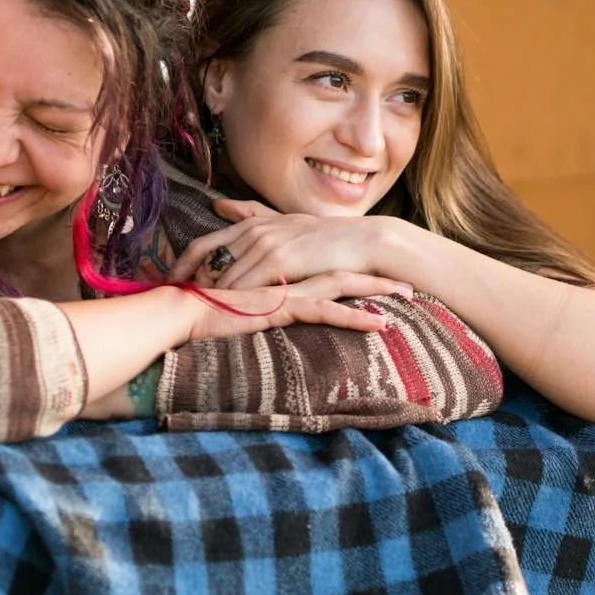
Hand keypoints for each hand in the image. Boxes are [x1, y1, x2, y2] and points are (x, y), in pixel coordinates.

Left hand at [168, 198, 408, 292]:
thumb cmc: (327, 238)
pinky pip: (245, 287)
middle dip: (189, 285)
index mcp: (251, 225)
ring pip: (223, 278)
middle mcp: (253, 232)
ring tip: (194, 316)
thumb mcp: (285, 221)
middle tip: (174, 304)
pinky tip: (225, 316)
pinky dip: (232, 302)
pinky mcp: (278, 262)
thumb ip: (251, 214)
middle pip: (204, 262)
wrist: (363, 243)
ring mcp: (265, 245)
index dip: (181, 266)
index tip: (167, 284)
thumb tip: (218, 205)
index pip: (202, 245)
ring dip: (208, 297)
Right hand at [177, 271, 403, 343]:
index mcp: (283, 276)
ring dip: (378, 292)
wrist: (184, 310)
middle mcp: (290, 278)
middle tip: (410, 285)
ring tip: (409, 297)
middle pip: (342, 271)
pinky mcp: (284, 306)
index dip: (357, 272)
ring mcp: (289, 290)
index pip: (328, 270)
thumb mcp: (239, 308)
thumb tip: (263, 310)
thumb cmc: (205, 312)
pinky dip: (357, 319)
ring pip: (342, 285)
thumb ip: (255, 305)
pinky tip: (381, 325)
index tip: (385, 278)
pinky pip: (328, 312)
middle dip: (378, 277)